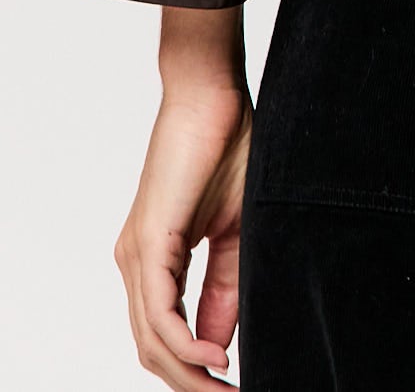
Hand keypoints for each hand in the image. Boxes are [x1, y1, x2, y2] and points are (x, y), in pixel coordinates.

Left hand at [114, 81, 250, 386]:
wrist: (213, 94)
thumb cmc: (228, 147)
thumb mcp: (236, 231)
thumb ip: (225, 287)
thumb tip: (222, 343)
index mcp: (154, 260)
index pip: (166, 334)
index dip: (197, 369)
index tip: (234, 385)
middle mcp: (136, 263)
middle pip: (153, 348)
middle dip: (190, 384)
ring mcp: (136, 254)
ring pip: (152, 338)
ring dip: (187, 373)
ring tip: (224, 390)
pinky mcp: (147, 242)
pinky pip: (158, 310)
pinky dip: (184, 342)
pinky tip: (215, 357)